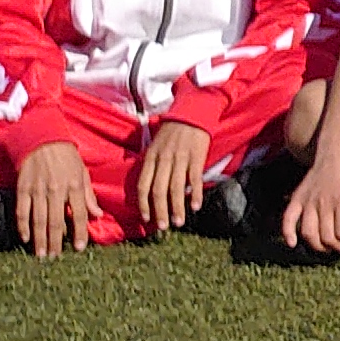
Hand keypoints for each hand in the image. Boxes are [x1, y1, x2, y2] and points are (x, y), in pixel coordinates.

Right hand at [14, 140, 98, 258]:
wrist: (42, 140)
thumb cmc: (67, 158)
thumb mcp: (83, 173)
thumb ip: (88, 196)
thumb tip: (97, 215)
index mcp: (74, 186)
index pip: (79, 214)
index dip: (79, 232)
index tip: (79, 248)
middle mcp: (56, 190)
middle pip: (56, 221)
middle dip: (56, 242)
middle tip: (55, 258)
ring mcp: (38, 190)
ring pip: (38, 220)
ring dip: (40, 239)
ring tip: (41, 255)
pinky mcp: (23, 189)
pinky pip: (22, 211)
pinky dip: (23, 226)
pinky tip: (25, 238)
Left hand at [132, 121, 214, 235]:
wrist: (191, 113)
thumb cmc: (172, 131)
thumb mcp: (154, 145)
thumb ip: (152, 165)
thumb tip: (149, 188)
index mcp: (150, 158)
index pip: (143, 186)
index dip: (144, 205)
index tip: (147, 219)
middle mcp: (163, 160)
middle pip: (158, 191)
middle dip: (160, 212)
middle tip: (163, 228)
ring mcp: (179, 159)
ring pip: (175, 188)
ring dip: (176, 208)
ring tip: (178, 223)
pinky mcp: (196, 157)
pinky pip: (194, 179)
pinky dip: (195, 194)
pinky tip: (196, 206)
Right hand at [281, 154, 339, 256]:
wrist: (338, 155)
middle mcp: (323, 203)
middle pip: (326, 237)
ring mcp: (308, 201)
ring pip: (308, 233)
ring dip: (319, 246)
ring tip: (331, 246)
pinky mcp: (297, 198)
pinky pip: (288, 218)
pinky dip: (287, 232)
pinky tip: (292, 244)